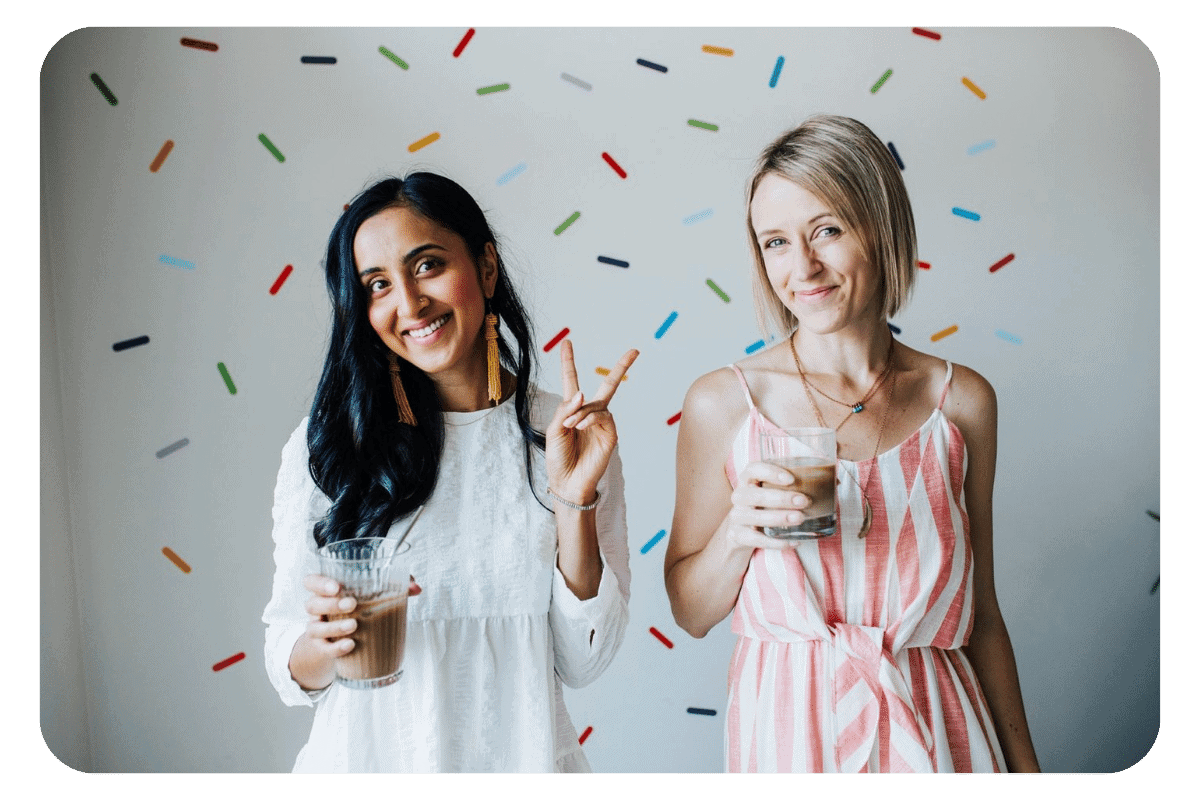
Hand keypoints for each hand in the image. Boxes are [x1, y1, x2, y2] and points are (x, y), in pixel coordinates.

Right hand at [300, 573, 421, 657]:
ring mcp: (317, 629)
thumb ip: (394, 586)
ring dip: (334, 627)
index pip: (311, 581)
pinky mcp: (323, 648)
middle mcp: (317, 609)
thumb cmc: (358, 609)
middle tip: (353, 604)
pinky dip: (336, 648)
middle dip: (331, 604)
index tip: (337, 586)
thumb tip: (416, 588)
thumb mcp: (372, 595)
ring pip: (315, 627)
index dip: (319, 583)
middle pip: (312, 604)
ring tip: (354, 625)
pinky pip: (324, 649)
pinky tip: (350, 645)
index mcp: (326, 591)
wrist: (341, 640)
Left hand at [545, 340, 638, 506]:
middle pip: (609, 385)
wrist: (567, 483)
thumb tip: (582, 393)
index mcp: (573, 410)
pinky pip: (602, 417)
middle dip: (622, 367)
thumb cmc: (558, 459)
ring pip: (597, 404)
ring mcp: (602, 424)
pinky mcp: (610, 435)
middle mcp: (590, 413)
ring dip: (581, 412)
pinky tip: (579, 427)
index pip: (572, 381)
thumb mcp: (553, 430)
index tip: (567, 343)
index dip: (569, 362)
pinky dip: (589, 418)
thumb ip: (565, 409)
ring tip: (570, 426)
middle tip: (635, 350)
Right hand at [723, 461, 812, 550]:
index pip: (754, 469)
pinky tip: (794, 541)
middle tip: (804, 501)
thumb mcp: (775, 492)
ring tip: (800, 518)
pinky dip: (775, 542)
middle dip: (781, 498)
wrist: (740, 533)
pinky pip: (756, 539)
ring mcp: (737, 517)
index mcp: (749, 479)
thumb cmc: (764, 506)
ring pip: (753, 516)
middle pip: (754, 494)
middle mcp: (740, 496)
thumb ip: (799, 484)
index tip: (791, 479)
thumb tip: (834, 481)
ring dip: (778, 517)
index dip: (770, 472)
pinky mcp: (738, 536)